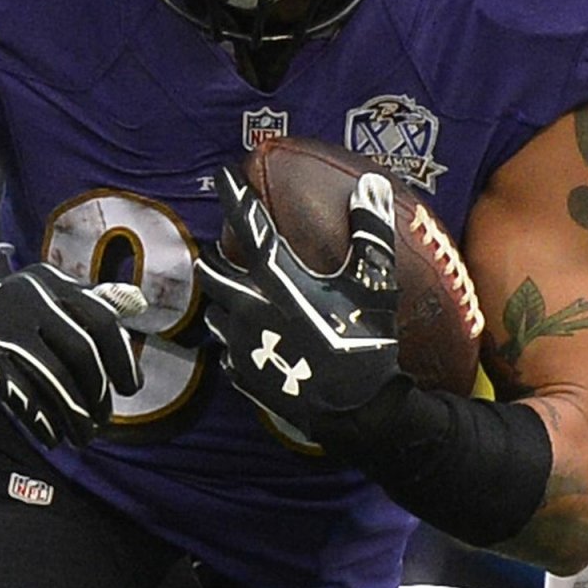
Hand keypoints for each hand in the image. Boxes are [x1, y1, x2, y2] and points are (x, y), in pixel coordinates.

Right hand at [0, 263, 145, 448]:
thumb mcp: (39, 308)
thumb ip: (84, 306)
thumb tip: (137, 301)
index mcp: (47, 279)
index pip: (101, 319)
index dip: (122, 358)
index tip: (130, 389)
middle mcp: (25, 293)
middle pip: (82, 352)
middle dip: (97, 395)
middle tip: (100, 424)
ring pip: (54, 377)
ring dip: (73, 415)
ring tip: (79, 437)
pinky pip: (20, 392)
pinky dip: (41, 418)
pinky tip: (50, 435)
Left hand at [194, 167, 400, 443]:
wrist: (357, 412)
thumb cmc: (366, 341)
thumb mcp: (375, 283)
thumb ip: (370, 230)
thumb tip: (371, 182)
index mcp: (277, 281)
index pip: (248, 227)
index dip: (234, 197)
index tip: (221, 175)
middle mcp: (248, 309)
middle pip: (213, 273)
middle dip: (214, 257)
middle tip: (221, 248)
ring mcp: (242, 346)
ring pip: (213, 312)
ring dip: (219, 297)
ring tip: (230, 291)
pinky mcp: (244, 377)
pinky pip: (227, 350)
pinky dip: (232, 337)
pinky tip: (246, 337)